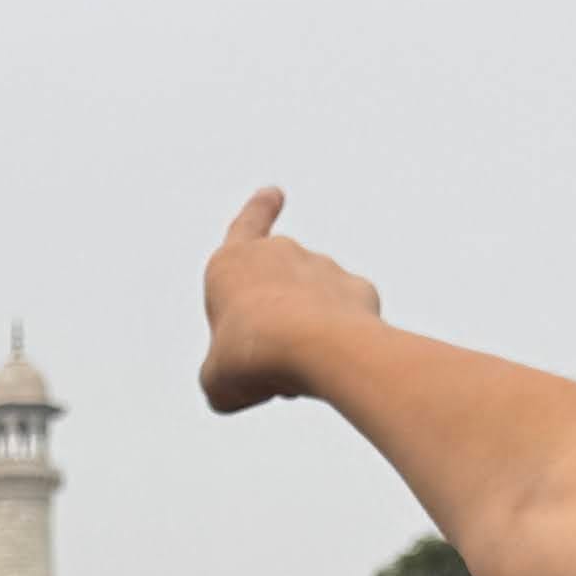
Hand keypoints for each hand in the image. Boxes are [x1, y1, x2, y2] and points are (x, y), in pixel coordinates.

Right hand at [199, 188, 381, 414]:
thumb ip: (224, 375)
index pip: (246, 224)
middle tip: (268, 361)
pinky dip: (342, 339)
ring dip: (305, 335)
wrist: (313, 347)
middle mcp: (280, 253)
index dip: (258, 210)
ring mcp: (323, 267)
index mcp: (232, 263)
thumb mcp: (217, 380)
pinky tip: (333, 362)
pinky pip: (347, 317)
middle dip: (274, 322)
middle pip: (276, 287)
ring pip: (312, 305)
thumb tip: (239, 382)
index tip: (274, 193)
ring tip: (299, 369)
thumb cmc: (251, 357)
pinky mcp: (358, 288)